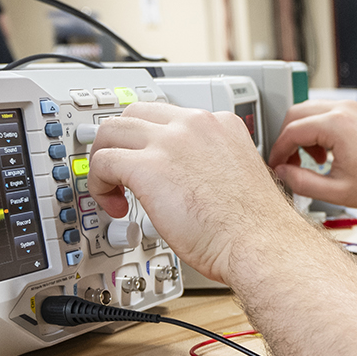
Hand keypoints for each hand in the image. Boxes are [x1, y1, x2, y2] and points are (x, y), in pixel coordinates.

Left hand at [86, 103, 296, 284]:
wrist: (258, 242)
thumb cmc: (253, 228)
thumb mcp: (235, 178)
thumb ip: (208, 168)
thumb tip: (183, 184)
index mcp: (220, 125)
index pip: (169, 116)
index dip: (150, 141)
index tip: (146, 161)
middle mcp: (195, 125)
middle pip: (135, 113)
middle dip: (122, 142)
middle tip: (120, 172)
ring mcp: (171, 141)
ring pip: (112, 130)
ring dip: (104, 160)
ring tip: (113, 189)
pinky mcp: (149, 165)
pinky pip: (102, 161)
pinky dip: (98, 184)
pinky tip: (114, 205)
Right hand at [267, 100, 356, 208]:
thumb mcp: (337, 192)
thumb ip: (302, 182)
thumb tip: (281, 172)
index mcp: (336, 125)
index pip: (291, 131)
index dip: (277, 150)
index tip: (276, 165)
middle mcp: (344, 109)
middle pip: (296, 113)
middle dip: (288, 138)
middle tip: (289, 161)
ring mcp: (354, 107)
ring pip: (312, 110)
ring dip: (304, 133)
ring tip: (313, 160)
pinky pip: (329, 112)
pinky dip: (320, 129)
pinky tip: (328, 152)